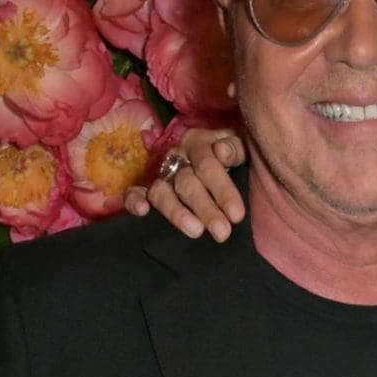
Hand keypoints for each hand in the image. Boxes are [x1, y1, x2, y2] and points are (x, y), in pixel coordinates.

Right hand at [125, 129, 245, 239]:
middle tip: (222, 232)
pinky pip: (134, 193)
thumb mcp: (243, 149)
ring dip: (177, 213)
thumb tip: (222, 151)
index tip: (236, 216)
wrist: (230, 170)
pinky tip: (142, 211)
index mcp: (199, 143)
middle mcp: (177, 157)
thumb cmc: (236, 161)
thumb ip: (237, 149)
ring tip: (195, 231)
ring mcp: (161, 175)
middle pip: (187, 183)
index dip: (222, 190)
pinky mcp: (147, 191)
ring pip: (162, 192)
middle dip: (205, 209)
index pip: (207, 164)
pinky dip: (134, 200)